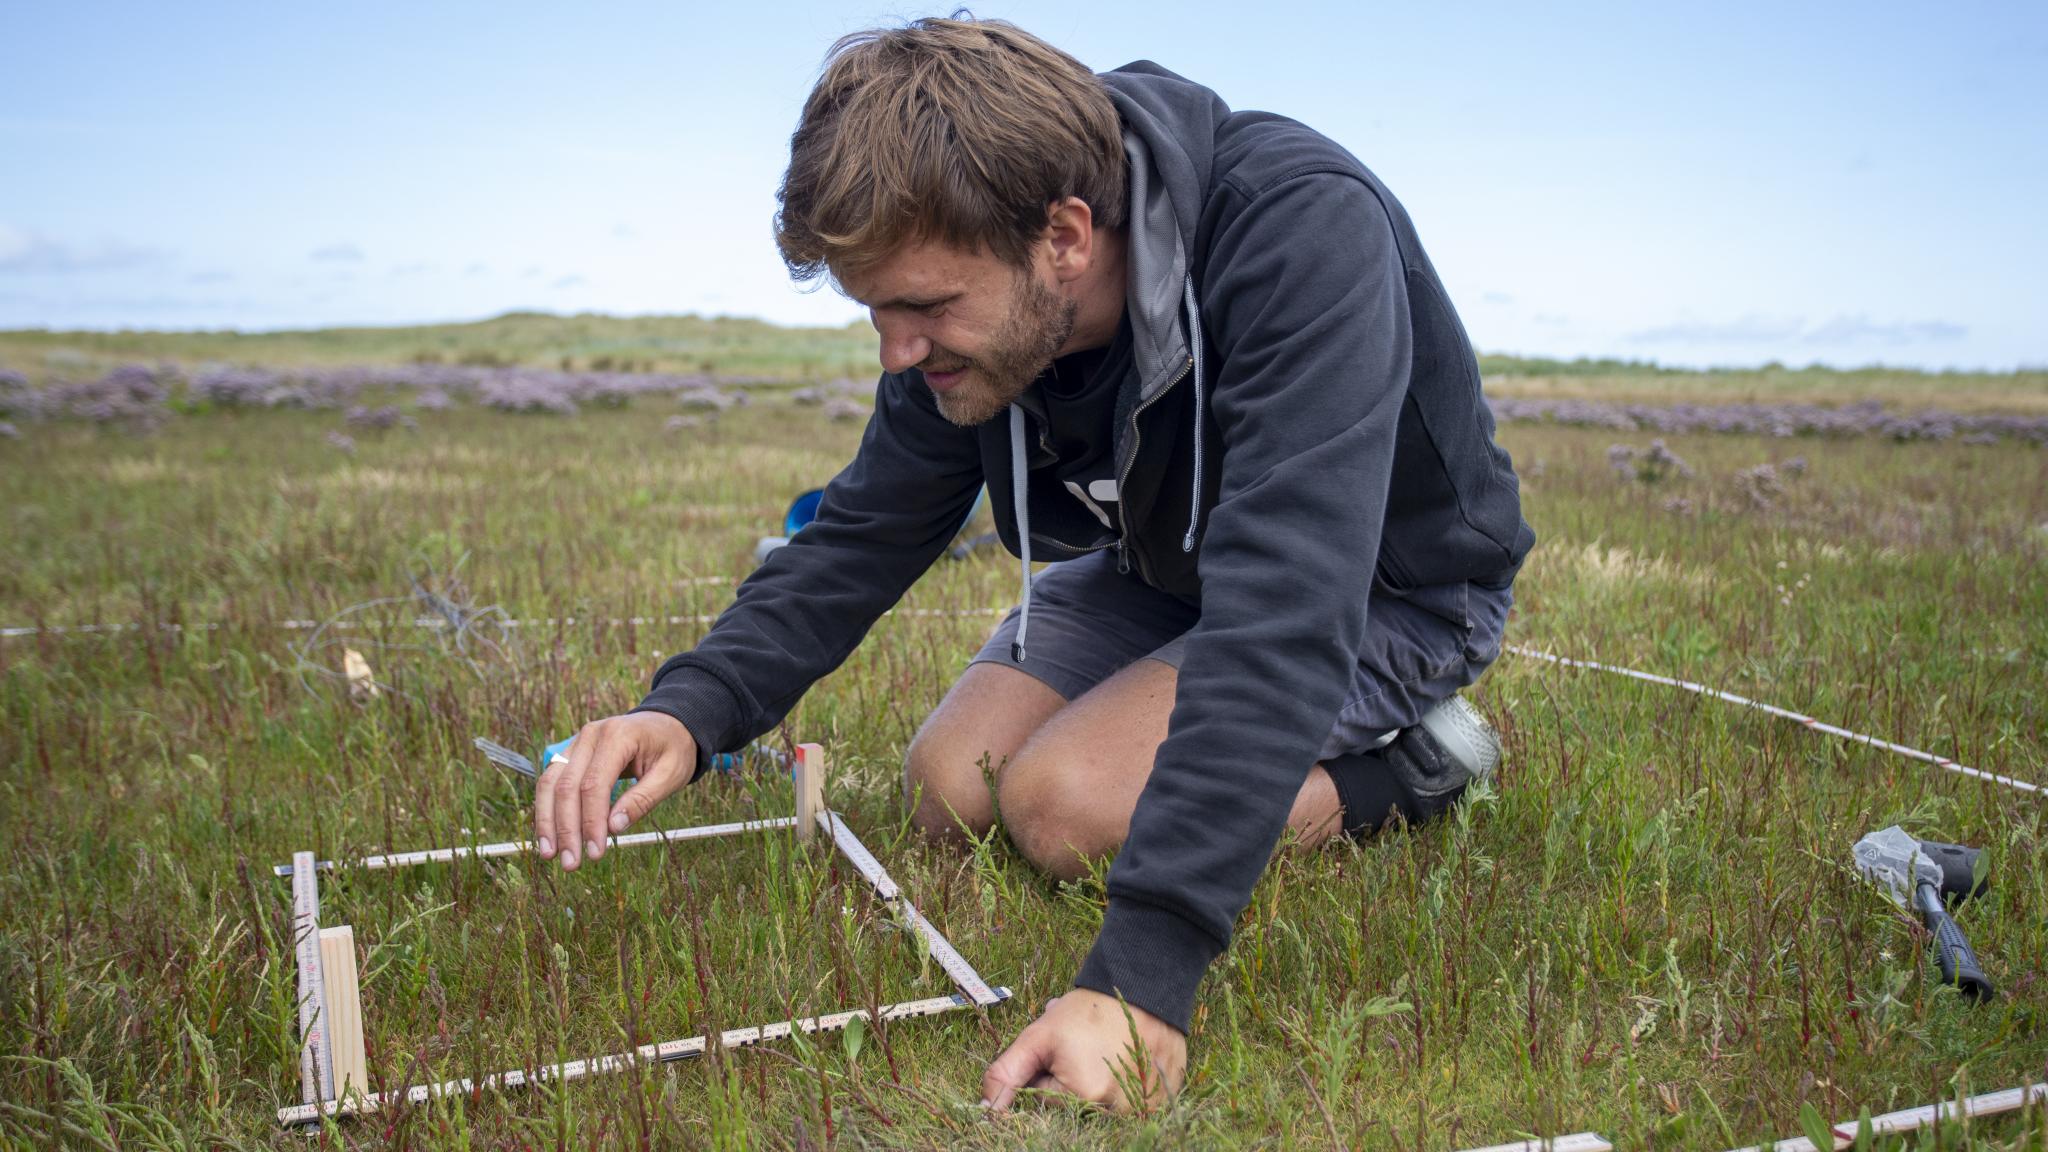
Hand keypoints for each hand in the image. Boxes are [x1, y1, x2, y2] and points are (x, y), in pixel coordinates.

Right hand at [533, 712, 696, 870]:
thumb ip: (642, 800)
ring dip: (548, 822)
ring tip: (551, 855)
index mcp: (618, 736)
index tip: (595, 852)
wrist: (668, 724)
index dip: (591, 822)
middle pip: (567, 787)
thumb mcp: (671, 775)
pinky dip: (548, 809)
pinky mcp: (571, 753)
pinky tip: (549, 835)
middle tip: (571, 863)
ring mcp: (577, 742)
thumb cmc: (673, 749)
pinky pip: (552, 782)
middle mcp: (591, 735)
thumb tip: (613, 828)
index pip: (594, 784)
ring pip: (550, 784)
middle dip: (566, 829)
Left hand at [981, 989, 1186, 1114]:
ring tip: (1100, 1051)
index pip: (1043, 1098)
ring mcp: (1142, 1110)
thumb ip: (1007, 1073)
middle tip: (1080, 1048)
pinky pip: (1128, 1104)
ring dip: (1093, 1082)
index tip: (1061, 1049)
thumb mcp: (1039, 1035)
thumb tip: (985, 1112)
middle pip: (1071, 1105)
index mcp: (1082, 1097)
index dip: (1046, 1071)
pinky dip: (1122, 1085)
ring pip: (1097, 1105)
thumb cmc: (1089, 1010)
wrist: (1146, 990)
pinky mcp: (1159, 1103)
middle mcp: (1115, 1112)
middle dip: (1068, 1079)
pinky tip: (1123, 1059)